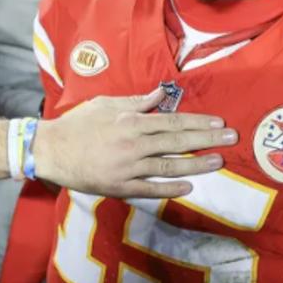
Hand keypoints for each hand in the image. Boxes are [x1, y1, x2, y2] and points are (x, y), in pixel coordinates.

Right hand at [32, 88, 235, 198]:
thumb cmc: (77, 124)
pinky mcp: (119, 186)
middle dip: (206, 140)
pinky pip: (149, 189)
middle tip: (231, 139)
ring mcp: (127, 167)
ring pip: (168, 166)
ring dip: (195, 164)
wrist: (51, 150)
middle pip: (176, 141)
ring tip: (218, 162)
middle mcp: (133, 143)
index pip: (172, 121)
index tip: (219, 122)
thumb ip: (135, 101)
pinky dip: (169, 189)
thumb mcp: (105, 105)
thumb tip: (161, 94)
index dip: (198, 121)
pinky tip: (188, 187)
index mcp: (130, 121)